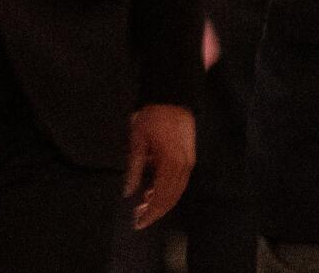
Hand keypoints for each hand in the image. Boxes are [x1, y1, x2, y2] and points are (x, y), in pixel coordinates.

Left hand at [124, 103, 194, 229]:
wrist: (172, 97)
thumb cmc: (153, 117)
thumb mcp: (137, 141)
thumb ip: (134, 169)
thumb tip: (128, 192)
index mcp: (171, 163)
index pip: (162, 197)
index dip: (151, 212)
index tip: (138, 222)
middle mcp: (184, 166)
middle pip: (172, 197)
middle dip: (156, 211)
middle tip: (139, 218)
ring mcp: (189, 161)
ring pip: (177, 191)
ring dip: (162, 202)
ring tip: (145, 206)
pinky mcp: (190, 156)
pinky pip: (180, 181)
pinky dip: (168, 191)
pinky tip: (154, 190)